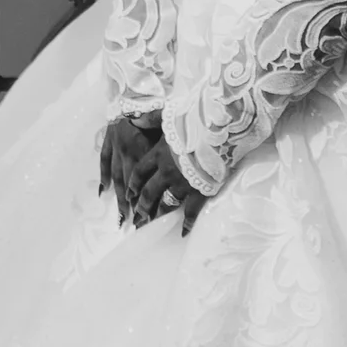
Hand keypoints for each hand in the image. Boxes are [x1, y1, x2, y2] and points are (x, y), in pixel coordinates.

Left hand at [99, 111, 203, 231]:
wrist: (217, 131)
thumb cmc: (193, 120)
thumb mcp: (168, 115)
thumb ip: (150, 118)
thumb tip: (134, 118)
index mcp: (158, 154)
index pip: (140, 172)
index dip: (134, 184)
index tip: (129, 194)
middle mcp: (166, 172)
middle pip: (149, 193)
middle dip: (142, 206)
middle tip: (137, 217)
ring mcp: (182, 184)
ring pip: (165, 203)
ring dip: (157, 215)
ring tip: (151, 224)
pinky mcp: (198, 192)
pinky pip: (190, 211)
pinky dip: (187, 222)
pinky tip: (183, 231)